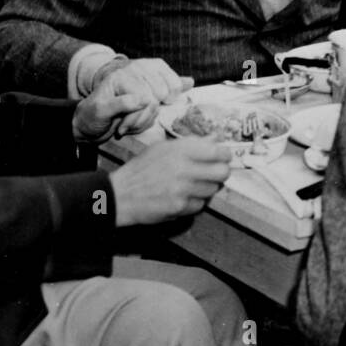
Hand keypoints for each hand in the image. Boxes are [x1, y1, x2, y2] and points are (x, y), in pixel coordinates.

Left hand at [73, 76, 157, 142]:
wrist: (90, 126)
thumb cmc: (91, 117)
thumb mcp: (100, 110)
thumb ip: (122, 103)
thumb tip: (145, 99)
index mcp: (121, 76)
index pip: (143, 94)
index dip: (135, 115)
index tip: (120, 129)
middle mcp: (134, 77)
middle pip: (153, 99)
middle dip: (140, 119)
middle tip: (122, 128)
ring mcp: (142, 87)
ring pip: (157, 106)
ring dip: (143, 122)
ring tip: (126, 126)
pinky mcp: (147, 97)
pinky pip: (158, 110)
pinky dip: (147, 122)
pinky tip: (133, 124)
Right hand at [88, 57, 189, 138]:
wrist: (91, 119)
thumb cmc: (122, 107)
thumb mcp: (150, 94)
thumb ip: (169, 86)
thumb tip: (190, 81)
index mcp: (147, 65)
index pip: (172, 85)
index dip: (167, 101)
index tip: (155, 105)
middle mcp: (133, 67)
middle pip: (159, 96)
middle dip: (151, 114)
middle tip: (138, 116)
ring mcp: (117, 79)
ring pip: (146, 102)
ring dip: (138, 121)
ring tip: (128, 122)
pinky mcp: (105, 96)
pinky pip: (130, 104)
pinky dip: (129, 119)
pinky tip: (122, 124)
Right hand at [108, 137, 232, 226]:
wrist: (121, 194)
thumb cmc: (143, 169)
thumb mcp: (164, 148)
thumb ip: (192, 143)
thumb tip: (216, 138)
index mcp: (181, 150)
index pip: (218, 151)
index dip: (224, 155)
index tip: (223, 157)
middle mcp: (184, 169)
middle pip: (223, 173)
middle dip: (221, 172)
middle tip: (214, 173)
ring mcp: (182, 190)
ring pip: (213, 190)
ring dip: (207, 188)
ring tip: (192, 185)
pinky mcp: (180, 207)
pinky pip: (200, 205)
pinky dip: (195, 201)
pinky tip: (183, 196)